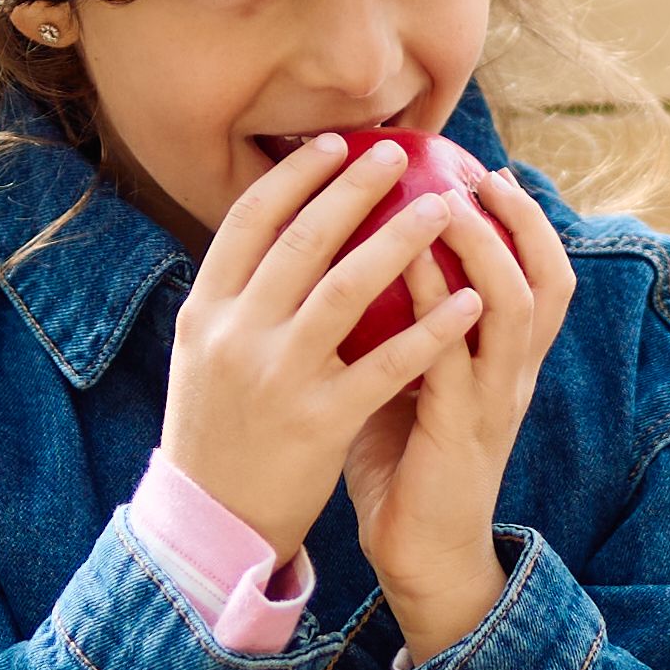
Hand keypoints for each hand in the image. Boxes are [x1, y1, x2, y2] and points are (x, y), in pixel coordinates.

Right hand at [163, 133, 482, 561]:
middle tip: (396, 153)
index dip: (292, 177)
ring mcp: (278, 378)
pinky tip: (467, 301)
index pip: (246, 222)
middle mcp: (236, 336)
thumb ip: (235, 296)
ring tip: (443, 209)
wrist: (210, 524)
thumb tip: (275, 228)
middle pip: (300, 242)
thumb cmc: (215, 431)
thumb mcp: (201, 354)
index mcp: (204, 311)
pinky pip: (386, 365)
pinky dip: (430, 330)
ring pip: (346, 291)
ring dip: (399, 242)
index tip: (332, 145)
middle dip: (352, 189)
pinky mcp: (320, 421)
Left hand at [340, 160, 575, 660]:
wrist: (419, 555)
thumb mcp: (410, 382)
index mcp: (506, 362)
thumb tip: (353, 262)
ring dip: (485, 248)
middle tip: (481, 175)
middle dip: (522, 221)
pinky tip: (406, 265)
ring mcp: (492, 400)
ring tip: (447, 202)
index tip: (490, 175)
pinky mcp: (458, 427)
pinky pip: (455, 352)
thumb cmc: (405, 465)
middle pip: (549, 279)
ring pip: (513, 305)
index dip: (528, 224)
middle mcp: (513, 374)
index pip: (542, 278)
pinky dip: (438, 301)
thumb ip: (401, 328)